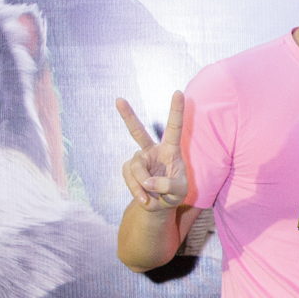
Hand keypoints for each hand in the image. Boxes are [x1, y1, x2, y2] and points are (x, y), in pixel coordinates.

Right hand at [116, 91, 189, 213]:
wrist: (160, 205)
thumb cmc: (175, 193)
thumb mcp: (180, 191)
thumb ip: (169, 186)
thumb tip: (149, 181)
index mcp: (171, 149)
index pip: (174, 127)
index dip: (176, 110)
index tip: (178, 92)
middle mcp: (153, 150)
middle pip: (138, 131)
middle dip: (128, 116)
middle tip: (118, 99)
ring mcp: (139, 160)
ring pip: (136, 167)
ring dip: (142, 183)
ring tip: (150, 196)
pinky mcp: (129, 169)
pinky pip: (129, 178)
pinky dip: (136, 190)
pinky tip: (144, 198)